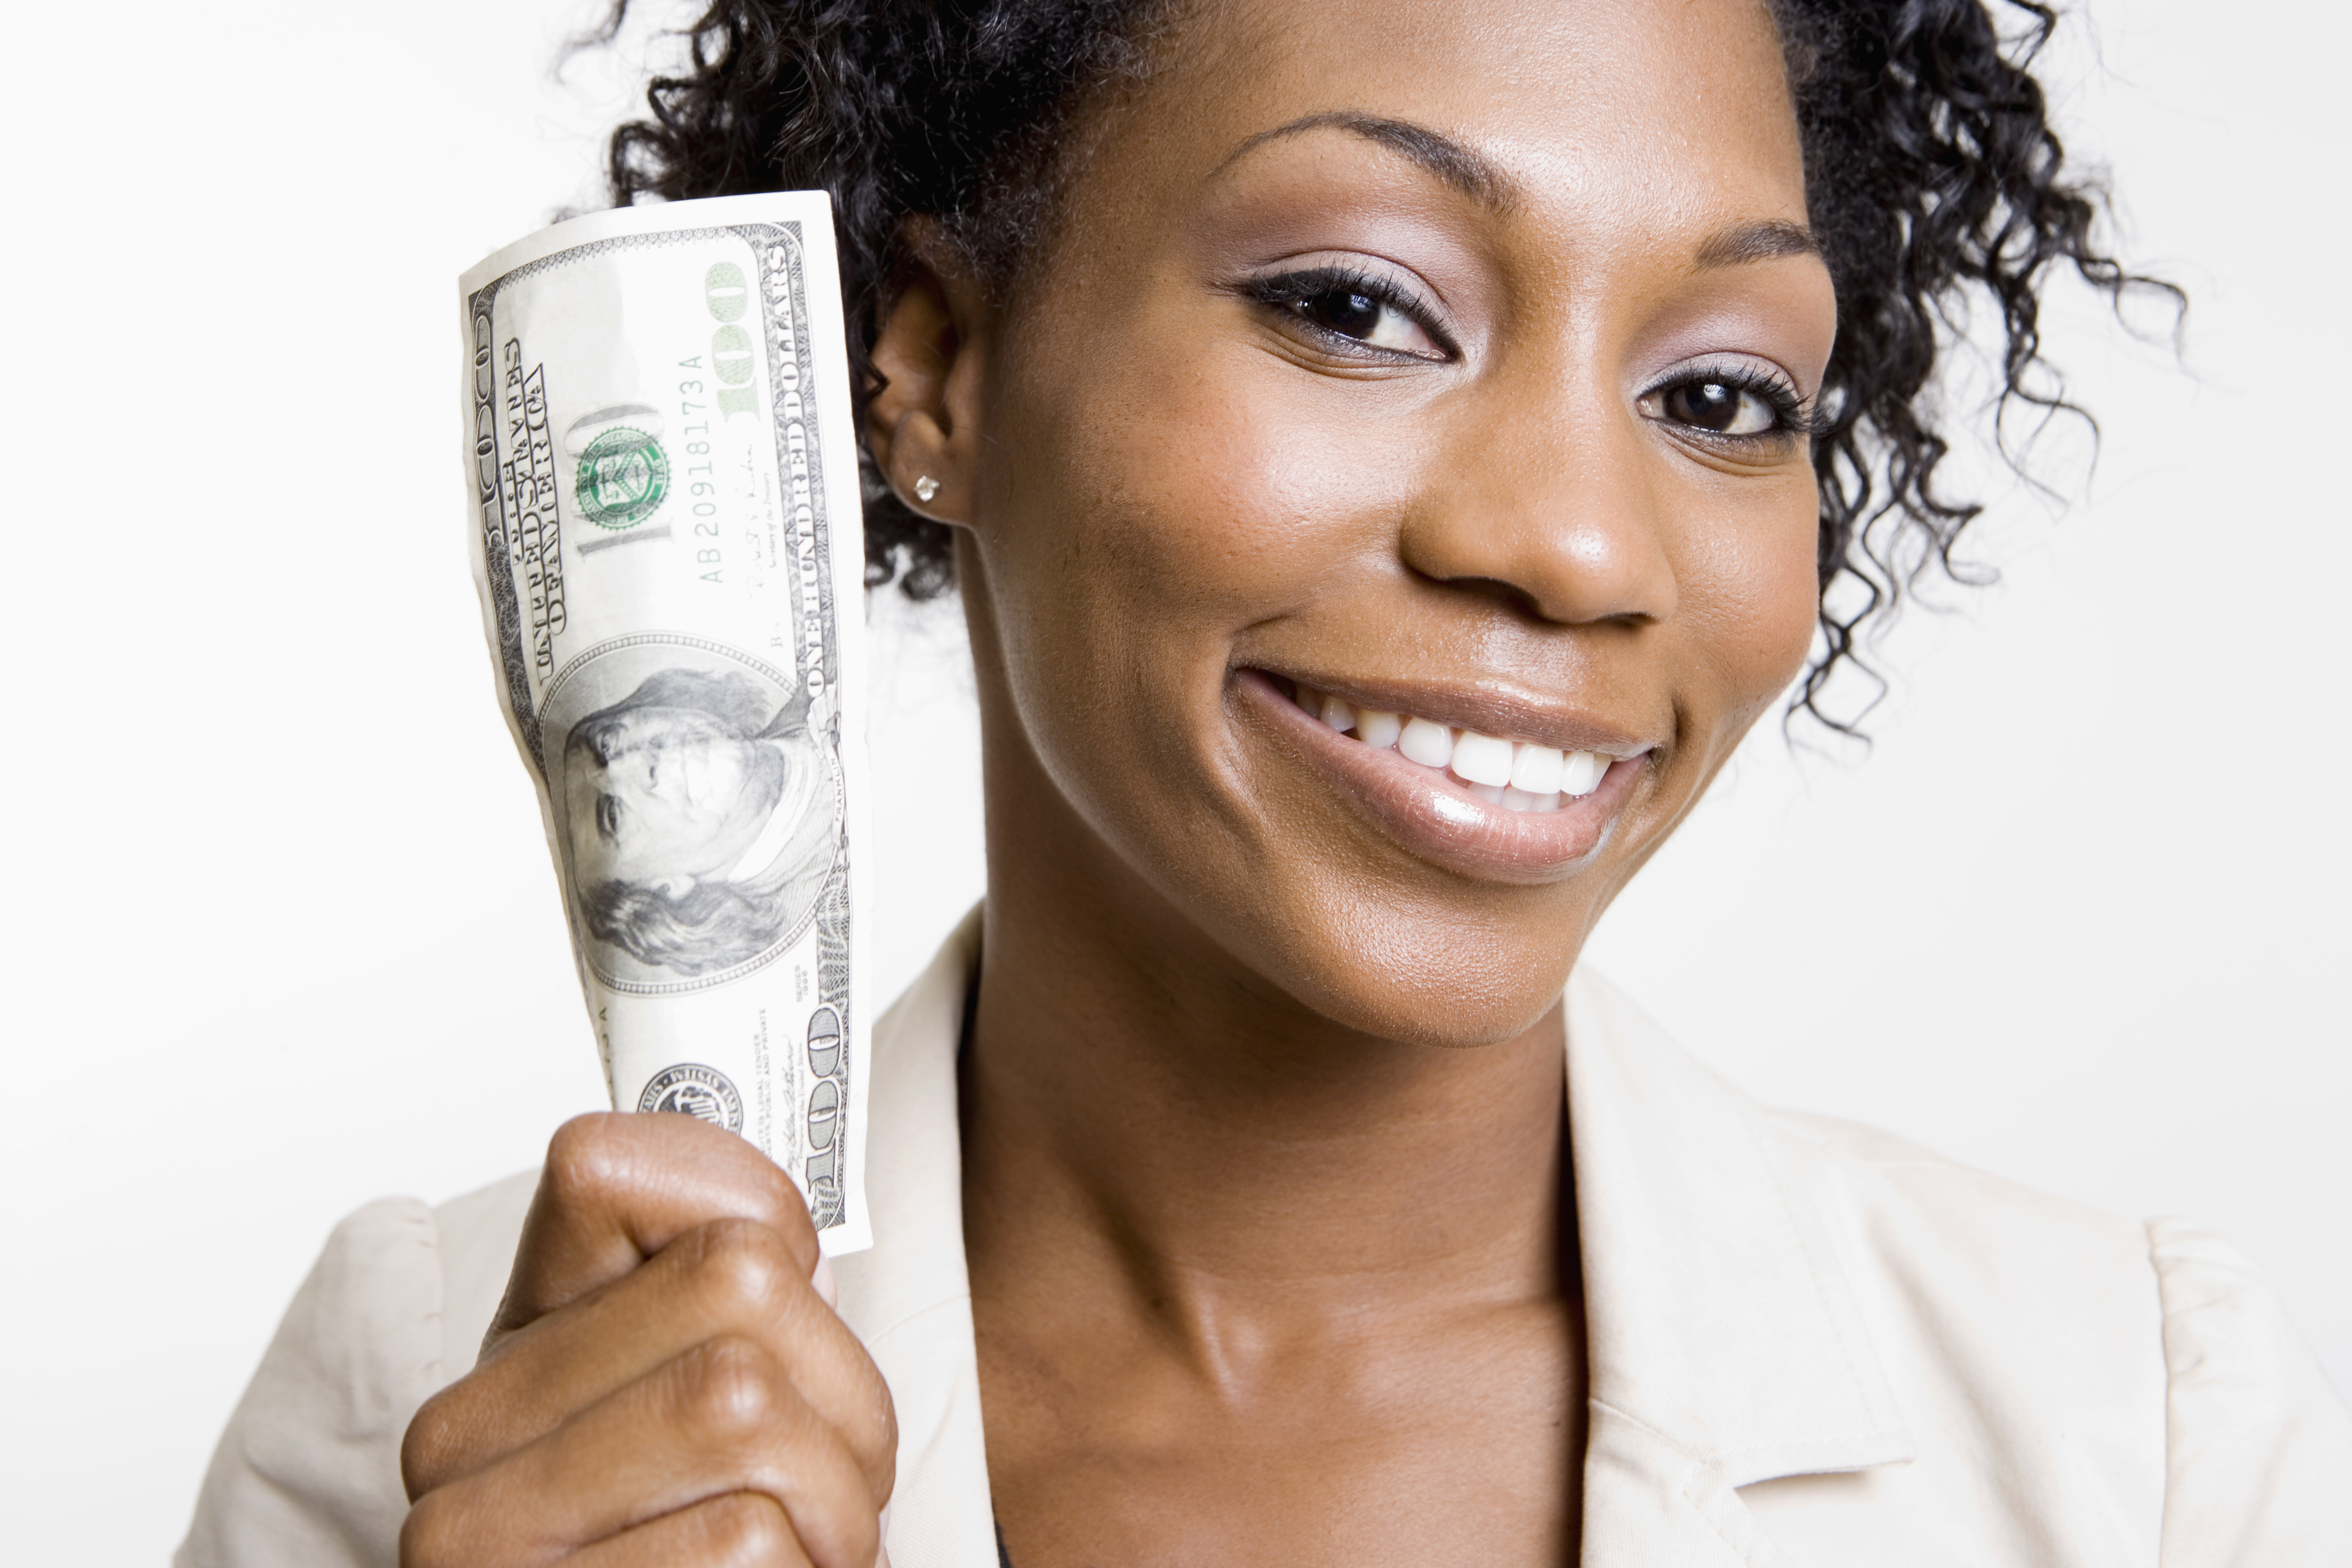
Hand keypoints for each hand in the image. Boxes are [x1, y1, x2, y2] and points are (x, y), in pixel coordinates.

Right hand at [400, 1112, 895, 1566]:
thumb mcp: (709, 1420)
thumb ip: (717, 1297)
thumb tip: (776, 1228)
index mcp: (502, 1365)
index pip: (613, 1162)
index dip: (755, 1221)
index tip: (782, 1306)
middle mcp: (457, 1450)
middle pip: (740, 1291)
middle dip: (842, 1397)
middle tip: (822, 1487)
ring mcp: (486, 1552)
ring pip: (751, 1406)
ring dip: (834, 1501)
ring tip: (796, 1557)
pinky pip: (748, 1545)